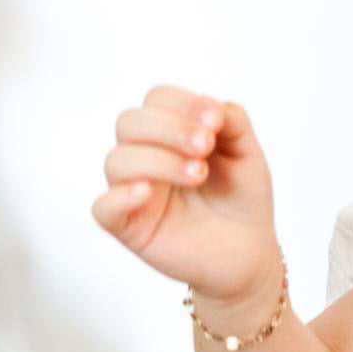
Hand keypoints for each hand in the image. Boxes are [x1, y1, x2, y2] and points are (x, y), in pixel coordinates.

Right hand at [91, 85, 279, 303]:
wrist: (249, 253)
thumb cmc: (243, 200)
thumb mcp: (248, 155)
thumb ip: (234, 123)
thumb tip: (211, 103)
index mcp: (171, 133)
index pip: (157, 99)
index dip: (182, 103)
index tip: (216, 122)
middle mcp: (146, 156)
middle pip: (129, 122)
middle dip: (169, 128)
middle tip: (205, 146)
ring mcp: (134, 191)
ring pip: (117, 161)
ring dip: (158, 160)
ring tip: (198, 174)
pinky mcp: (129, 227)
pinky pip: (103, 208)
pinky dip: (120, 196)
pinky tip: (148, 192)